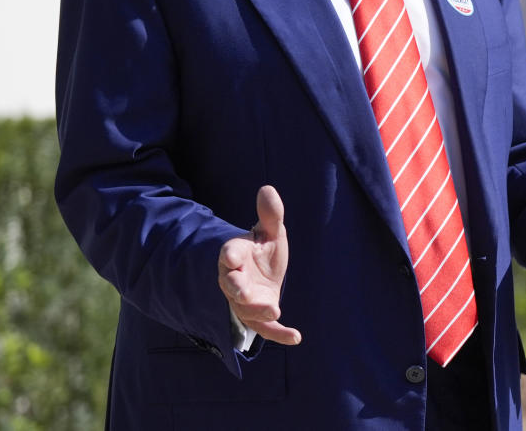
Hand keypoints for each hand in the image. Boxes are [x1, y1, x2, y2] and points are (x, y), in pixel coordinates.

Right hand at [217, 185, 300, 345]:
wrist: (261, 277)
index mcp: (236, 255)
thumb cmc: (262, 252)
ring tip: (273, 312)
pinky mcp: (257, 317)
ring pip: (244, 309)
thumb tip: (267, 189)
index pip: (229, 253)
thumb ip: (270, 215)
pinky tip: (296, 337)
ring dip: (257, 311)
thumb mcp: (270, 233)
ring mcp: (244, 301)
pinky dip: (279, 334)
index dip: (230, 255)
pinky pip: (265, 329)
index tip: (231, 256)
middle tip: (243, 292)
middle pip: (230, 285)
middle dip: (236, 289)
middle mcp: (235, 280)